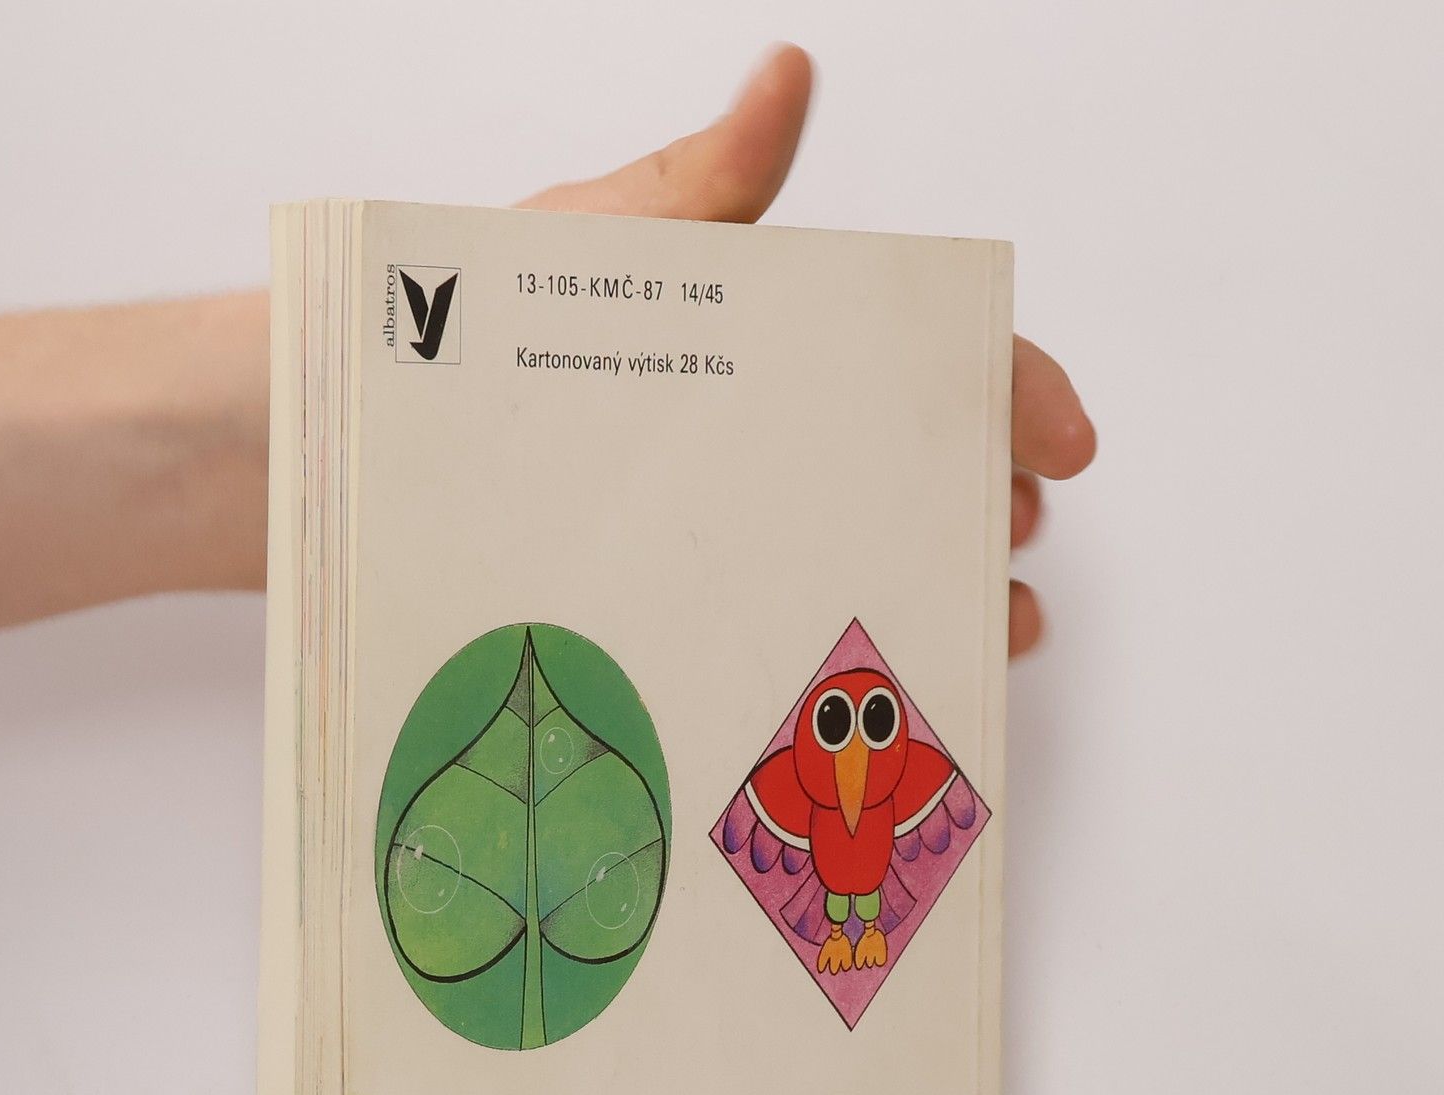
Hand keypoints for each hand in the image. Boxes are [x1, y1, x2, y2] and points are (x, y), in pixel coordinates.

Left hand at [523, 45, 1095, 656]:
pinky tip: (893, 667)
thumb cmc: (480, 341)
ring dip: (939, 576)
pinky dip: (859, 643)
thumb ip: (697, 190)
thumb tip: (783, 77)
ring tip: (980, 615)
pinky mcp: (689, 593)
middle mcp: (760, 428)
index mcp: (762, 335)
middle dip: (977, 492)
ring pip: (866, 546)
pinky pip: (794, 625)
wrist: (382, 445)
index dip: (1003, 387)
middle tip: (1006, 531)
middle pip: (909, 454)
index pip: (914, 349)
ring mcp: (730, 514)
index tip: (1061, 440)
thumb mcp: (594, 255)